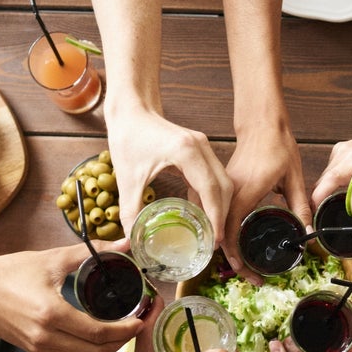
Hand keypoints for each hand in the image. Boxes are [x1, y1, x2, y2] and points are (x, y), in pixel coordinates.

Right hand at [0, 246, 145, 351]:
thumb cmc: (10, 273)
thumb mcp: (52, 259)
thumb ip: (92, 252)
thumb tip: (124, 244)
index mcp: (52, 315)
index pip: (100, 334)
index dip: (126, 330)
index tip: (142, 319)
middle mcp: (46, 338)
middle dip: (123, 341)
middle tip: (136, 323)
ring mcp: (40, 348)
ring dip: (107, 345)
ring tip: (121, 325)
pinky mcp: (35, 351)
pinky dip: (89, 346)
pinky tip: (97, 329)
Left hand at [105, 102, 232, 244]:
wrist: (131, 110)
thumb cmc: (128, 137)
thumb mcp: (127, 179)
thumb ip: (130, 213)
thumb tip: (130, 241)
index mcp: (186, 152)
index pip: (211, 189)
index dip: (216, 217)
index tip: (216, 239)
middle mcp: (200, 147)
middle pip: (224, 186)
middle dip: (222, 214)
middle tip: (214, 241)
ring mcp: (203, 146)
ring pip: (222, 181)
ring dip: (218, 205)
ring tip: (209, 230)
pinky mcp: (199, 149)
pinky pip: (212, 176)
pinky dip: (210, 195)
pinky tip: (198, 212)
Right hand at [223, 120, 309, 276]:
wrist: (261, 123)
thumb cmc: (277, 145)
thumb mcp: (294, 177)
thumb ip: (301, 206)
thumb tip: (309, 231)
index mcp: (244, 192)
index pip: (231, 233)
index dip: (236, 257)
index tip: (247, 271)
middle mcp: (228, 193)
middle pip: (221, 235)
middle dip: (233, 260)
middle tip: (252, 277)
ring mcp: (223, 191)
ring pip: (218, 227)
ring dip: (229, 248)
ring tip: (246, 265)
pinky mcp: (224, 188)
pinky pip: (220, 216)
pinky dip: (226, 233)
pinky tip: (240, 243)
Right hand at [312, 122, 351, 229]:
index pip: (321, 190)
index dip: (315, 208)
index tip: (317, 221)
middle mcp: (343, 157)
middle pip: (320, 186)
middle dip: (321, 203)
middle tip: (328, 218)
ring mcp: (341, 151)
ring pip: (324, 177)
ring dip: (328, 191)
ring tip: (339, 202)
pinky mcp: (342, 148)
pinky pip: (330, 168)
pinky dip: (334, 180)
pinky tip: (347, 185)